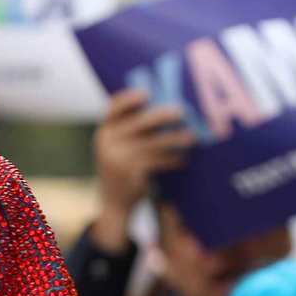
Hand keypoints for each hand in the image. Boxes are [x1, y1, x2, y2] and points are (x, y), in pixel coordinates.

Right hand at [90, 88, 196, 251]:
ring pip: (154, 143)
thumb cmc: (123, 167)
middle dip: (162, 115)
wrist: (113, 202)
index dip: (129, 99)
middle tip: (182, 111)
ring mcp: (118, 158)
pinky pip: (158, 161)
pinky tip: (183, 160)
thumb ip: (131, 129)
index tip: (147, 93)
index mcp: (104, 130)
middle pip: (139, 122)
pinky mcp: (131, 173)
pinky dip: (172, 160)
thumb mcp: (118, 147)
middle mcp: (108, 142)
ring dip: (175, 139)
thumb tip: (165, 109)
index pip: (114, 107)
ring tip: (191, 137)